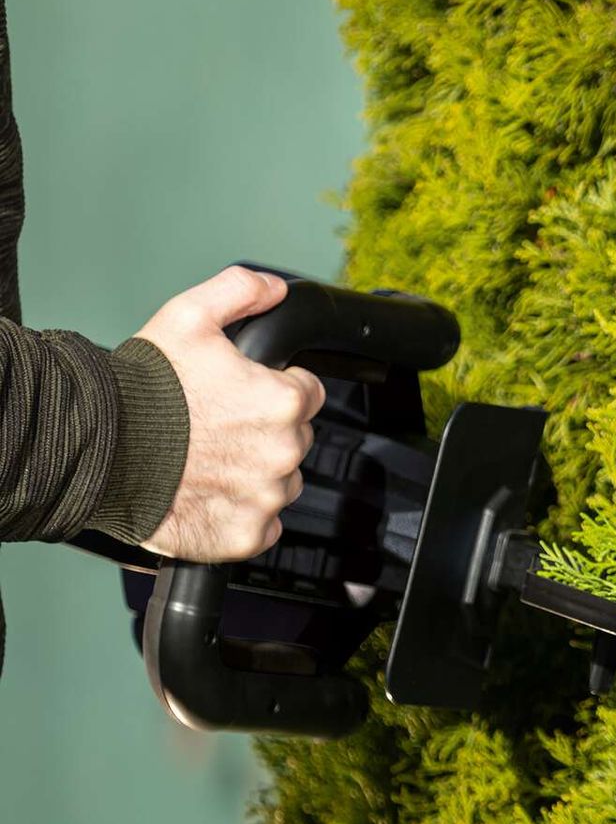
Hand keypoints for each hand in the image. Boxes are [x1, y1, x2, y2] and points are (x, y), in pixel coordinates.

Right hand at [134, 265, 324, 561]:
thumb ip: (241, 291)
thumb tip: (276, 289)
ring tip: (207, 459)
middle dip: (265, 430)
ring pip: (281, 482)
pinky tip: (209, 494)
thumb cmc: (143, 388)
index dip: (274, 387)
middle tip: (217, 425)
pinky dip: (242, 513)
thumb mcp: (188, 316)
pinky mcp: (246, 534)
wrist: (100, 449)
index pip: (307, 392)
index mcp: (285, 400)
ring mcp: (267, 497)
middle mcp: (285, 451)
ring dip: (255, 472)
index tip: (242, 392)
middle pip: (295, 438)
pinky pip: (263, 525)